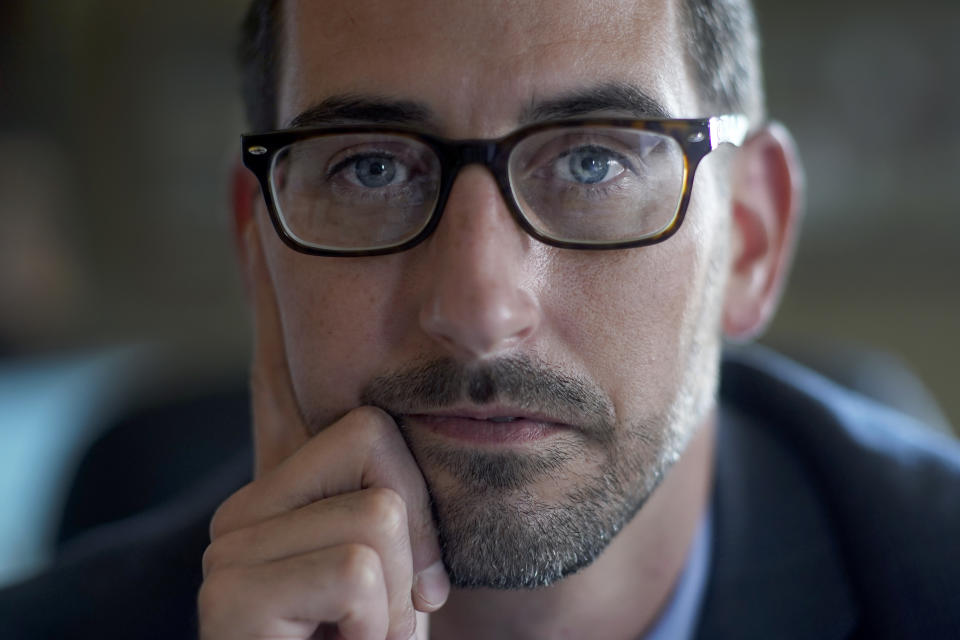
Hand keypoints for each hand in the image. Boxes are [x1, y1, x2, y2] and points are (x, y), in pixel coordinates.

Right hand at [198, 225, 448, 639]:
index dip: (421, 505)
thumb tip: (458, 400)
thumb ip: (402, 499)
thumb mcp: (400, 574)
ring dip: (393, 607)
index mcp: (278, 500)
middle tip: (377, 622)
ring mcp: (227, 554)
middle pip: (381, 456)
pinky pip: (356, 569)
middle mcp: (240, 516)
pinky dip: (373, 631)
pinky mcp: (230, 599)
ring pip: (379, 517)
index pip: (372, 428)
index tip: (416, 584)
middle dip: (410, 554)